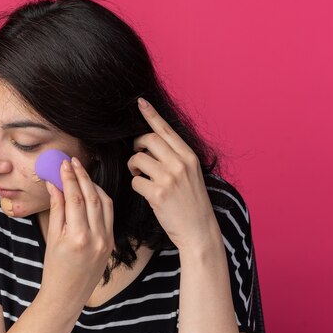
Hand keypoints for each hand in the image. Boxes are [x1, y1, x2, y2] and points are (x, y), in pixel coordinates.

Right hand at [40, 157, 114, 309]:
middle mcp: (96, 237)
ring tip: (81, 173)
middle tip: (73, 162)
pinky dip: (101, 199)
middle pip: (92, 196)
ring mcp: (107, 240)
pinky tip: (91, 191)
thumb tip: (55, 184)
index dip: (69, 178)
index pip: (75, 198)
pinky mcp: (111, 242)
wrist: (67, 295)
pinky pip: (109, 214)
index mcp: (78, 237)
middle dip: (82, 176)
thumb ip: (57, 208)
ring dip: (93, 185)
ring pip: (104, 203)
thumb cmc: (55, 268)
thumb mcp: (52, 237)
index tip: (64, 164)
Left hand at [127, 98, 222, 252]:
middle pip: (147, 139)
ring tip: (141, 176)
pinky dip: (136, 185)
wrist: (199, 230)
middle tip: (137, 157)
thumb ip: (176, 158)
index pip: (166, 129)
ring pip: (137, 159)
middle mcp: (180, 163)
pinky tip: (144, 192)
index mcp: (189, 156)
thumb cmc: (192, 203)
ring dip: (133, 166)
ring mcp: (169, 178)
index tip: (140, 102)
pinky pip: (135, 181)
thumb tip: (151, 145)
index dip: (150, 114)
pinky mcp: (158, 194)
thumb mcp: (191, 174)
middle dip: (136, 146)